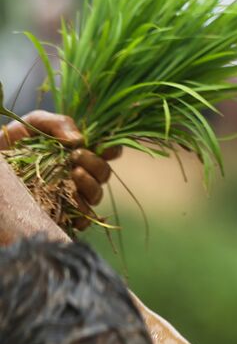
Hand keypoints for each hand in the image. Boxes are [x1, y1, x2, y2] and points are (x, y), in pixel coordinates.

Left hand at [0, 111, 119, 231]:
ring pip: (96, 196)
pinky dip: (82, 215)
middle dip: (95, 164)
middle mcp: (82, 173)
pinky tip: (70, 204)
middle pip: (105, 173)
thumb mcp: (35, 123)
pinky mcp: (61, 214)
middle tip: (75, 157)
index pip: (110, 152)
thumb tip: (80, 140)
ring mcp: (72, 194)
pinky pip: (82, 220)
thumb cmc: (15, 142)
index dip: (112, 150)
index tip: (104, 148)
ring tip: (72, 176)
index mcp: (81, 151)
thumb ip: (59, 124)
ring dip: (90, 186)